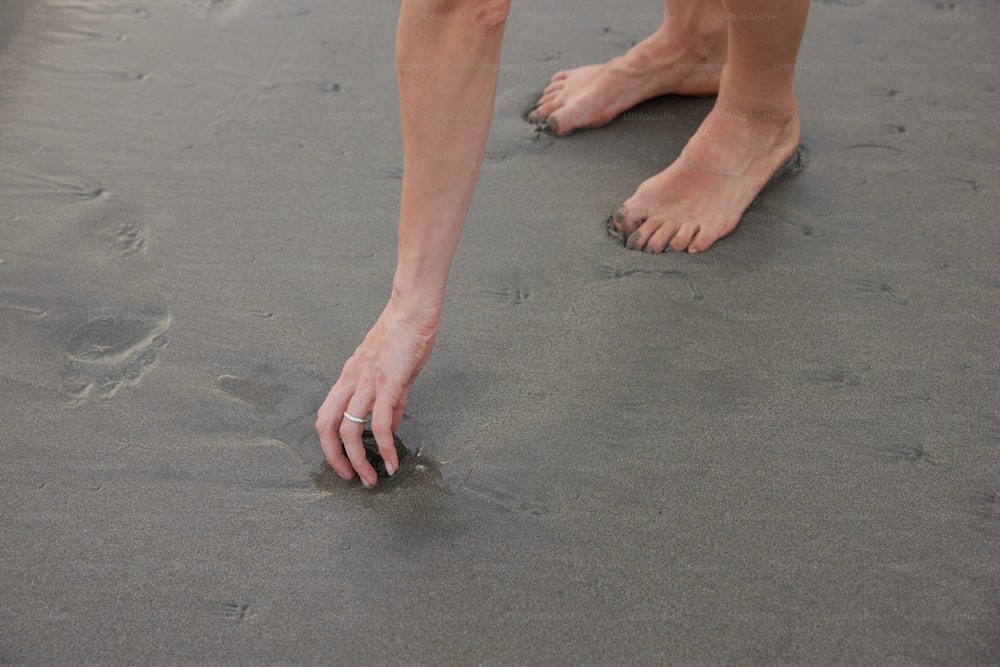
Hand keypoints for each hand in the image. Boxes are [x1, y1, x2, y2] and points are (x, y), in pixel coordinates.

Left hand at [316, 297, 438, 487]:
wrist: (412, 311)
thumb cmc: (404, 333)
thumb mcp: (390, 369)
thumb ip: (389, 400)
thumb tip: (389, 426)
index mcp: (349, 376)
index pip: (326, 414)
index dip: (330, 441)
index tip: (344, 460)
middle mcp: (351, 381)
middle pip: (326, 426)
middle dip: (334, 458)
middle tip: (350, 477)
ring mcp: (367, 383)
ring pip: (349, 431)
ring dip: (357, 460)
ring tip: (371, 478)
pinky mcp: (387, 385)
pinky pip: (380, 425)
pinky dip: (385, 448)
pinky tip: (393, 462)